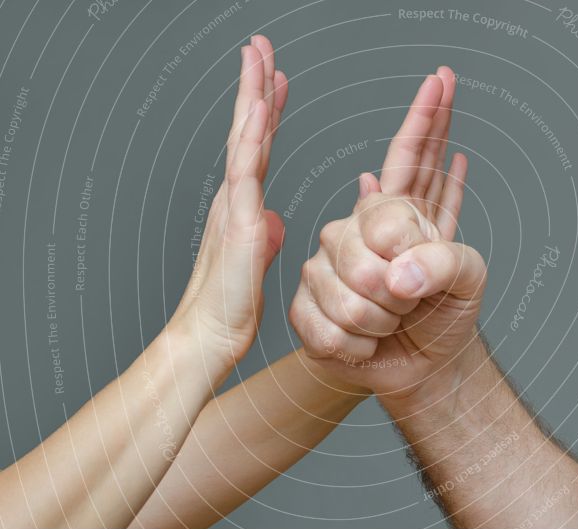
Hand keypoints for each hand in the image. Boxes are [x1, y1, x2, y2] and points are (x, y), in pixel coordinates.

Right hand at [171, 36, 287, 366]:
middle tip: (260, 47)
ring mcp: (232, 206)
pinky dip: (250, 137)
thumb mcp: (255, 263)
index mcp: (241, 205)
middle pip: (247, 131)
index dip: (266, 112)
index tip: (275, 81)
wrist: (208, 339)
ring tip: (258, 56)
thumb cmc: (230, 308)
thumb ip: (261, 235)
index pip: (258, 148)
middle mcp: (233, 197)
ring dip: (251, 95)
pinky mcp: (236, 223)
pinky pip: (244, 172)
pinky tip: (257, 108)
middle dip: (254, 86)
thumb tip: (271, 219)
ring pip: (243, 140)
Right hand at [289, 70, 486, 401]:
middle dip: (399, 289)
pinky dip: (355, 346)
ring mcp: (325, 268)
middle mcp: (354, 232)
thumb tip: (396, 272)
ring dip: (380, 322)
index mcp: (395, 215)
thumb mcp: (468, 280)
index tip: (443, 78)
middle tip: (413, 302)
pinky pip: (321, 325)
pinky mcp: (306, 307)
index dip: (424, 125)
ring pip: (344, 293)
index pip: (405, 160)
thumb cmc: (447, 316)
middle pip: (361, 245)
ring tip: (392, 321)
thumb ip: (443, 261)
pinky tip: (367, 339)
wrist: (427, 366)